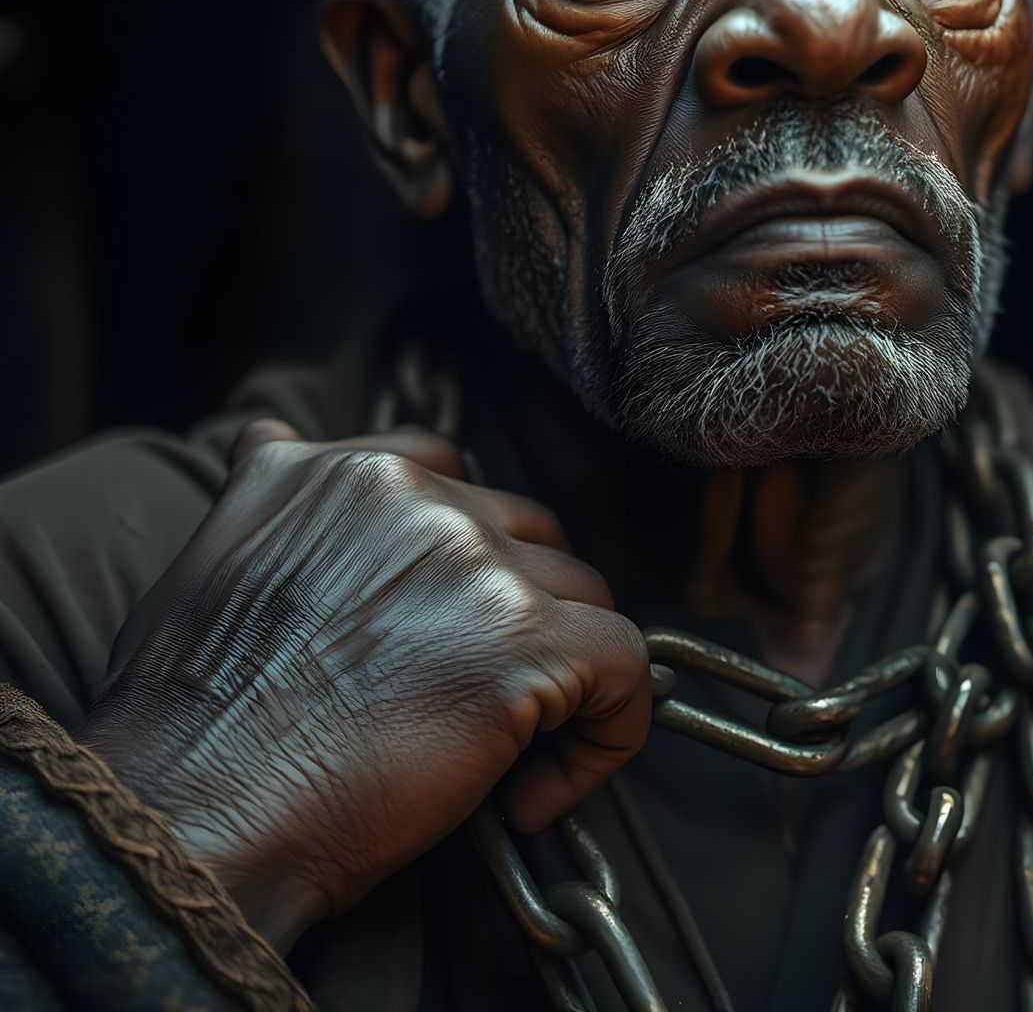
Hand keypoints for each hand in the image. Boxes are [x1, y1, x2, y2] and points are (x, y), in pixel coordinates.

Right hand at [76, 419, 650, 950]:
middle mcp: (420, 497)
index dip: (465, 554)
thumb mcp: (208, 557)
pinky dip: (607, 731)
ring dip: (557, 668)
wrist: (191, 817)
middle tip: (469, 697)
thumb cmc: (182, 720)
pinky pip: (628, 666)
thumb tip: (275, 438)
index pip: (453, 475)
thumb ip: (270, 495)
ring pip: (581, 593)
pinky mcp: (527, 644)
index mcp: (346, 472)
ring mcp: (479, 564)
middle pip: (527, 532)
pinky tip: (535, 792)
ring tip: (500, 753)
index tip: (443, 626)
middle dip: (516, 611)